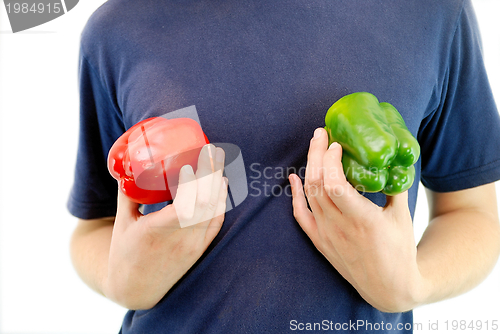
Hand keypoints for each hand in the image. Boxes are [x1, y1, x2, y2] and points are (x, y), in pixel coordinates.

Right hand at [104, 144, 227, 309]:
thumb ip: (128, 193)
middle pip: (206, 204)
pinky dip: (221, 201)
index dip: (191, 185)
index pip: (184, 208)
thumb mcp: (122, 222)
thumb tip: (132, 164)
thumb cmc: (124, 254)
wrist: (135, 289)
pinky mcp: (200, 249)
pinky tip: (222, 184)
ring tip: (217, 160)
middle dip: (211, 173)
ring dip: (218, 183)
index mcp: (155, 233)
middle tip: (210, 150)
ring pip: (214, 211)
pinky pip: (216, 222)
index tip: (189, 164)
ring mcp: (193, 245)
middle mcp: (180, 240)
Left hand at [289, 128, 425, 312]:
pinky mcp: (319, 241)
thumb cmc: (399, 251)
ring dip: (309, 168)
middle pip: (317, 183)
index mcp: (363, 220)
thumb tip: (391, 157)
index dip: (331, 161)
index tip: (337, 144)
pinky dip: (295, 195)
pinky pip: (301, 215)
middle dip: (316, 154)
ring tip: (314, 147)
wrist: (388, 287)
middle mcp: (339, 227)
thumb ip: (396, 186)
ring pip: (309, 195)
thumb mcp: (403, 216)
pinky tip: (293, 178)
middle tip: (320, 133)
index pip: (335, 184)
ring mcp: (326, 235)